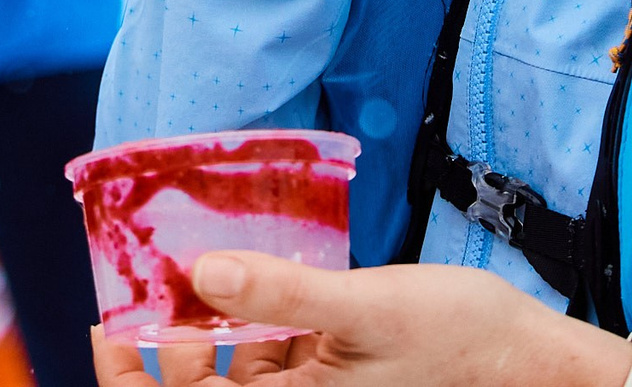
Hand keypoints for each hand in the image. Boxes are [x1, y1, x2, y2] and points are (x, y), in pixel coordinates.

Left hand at [90, 253, 631, 386]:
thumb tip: (202, 272)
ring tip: (195, 258)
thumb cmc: (453, 340)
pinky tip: (254, 266)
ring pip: (233, 363)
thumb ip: (284, 293)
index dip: (130, 377)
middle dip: (166, 334)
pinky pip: (271, 347)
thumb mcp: (363, 309)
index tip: (109, 322)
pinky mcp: (330, 370)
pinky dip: (253, 311)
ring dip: (210, 317)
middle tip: (150, 270)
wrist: (522, 357)